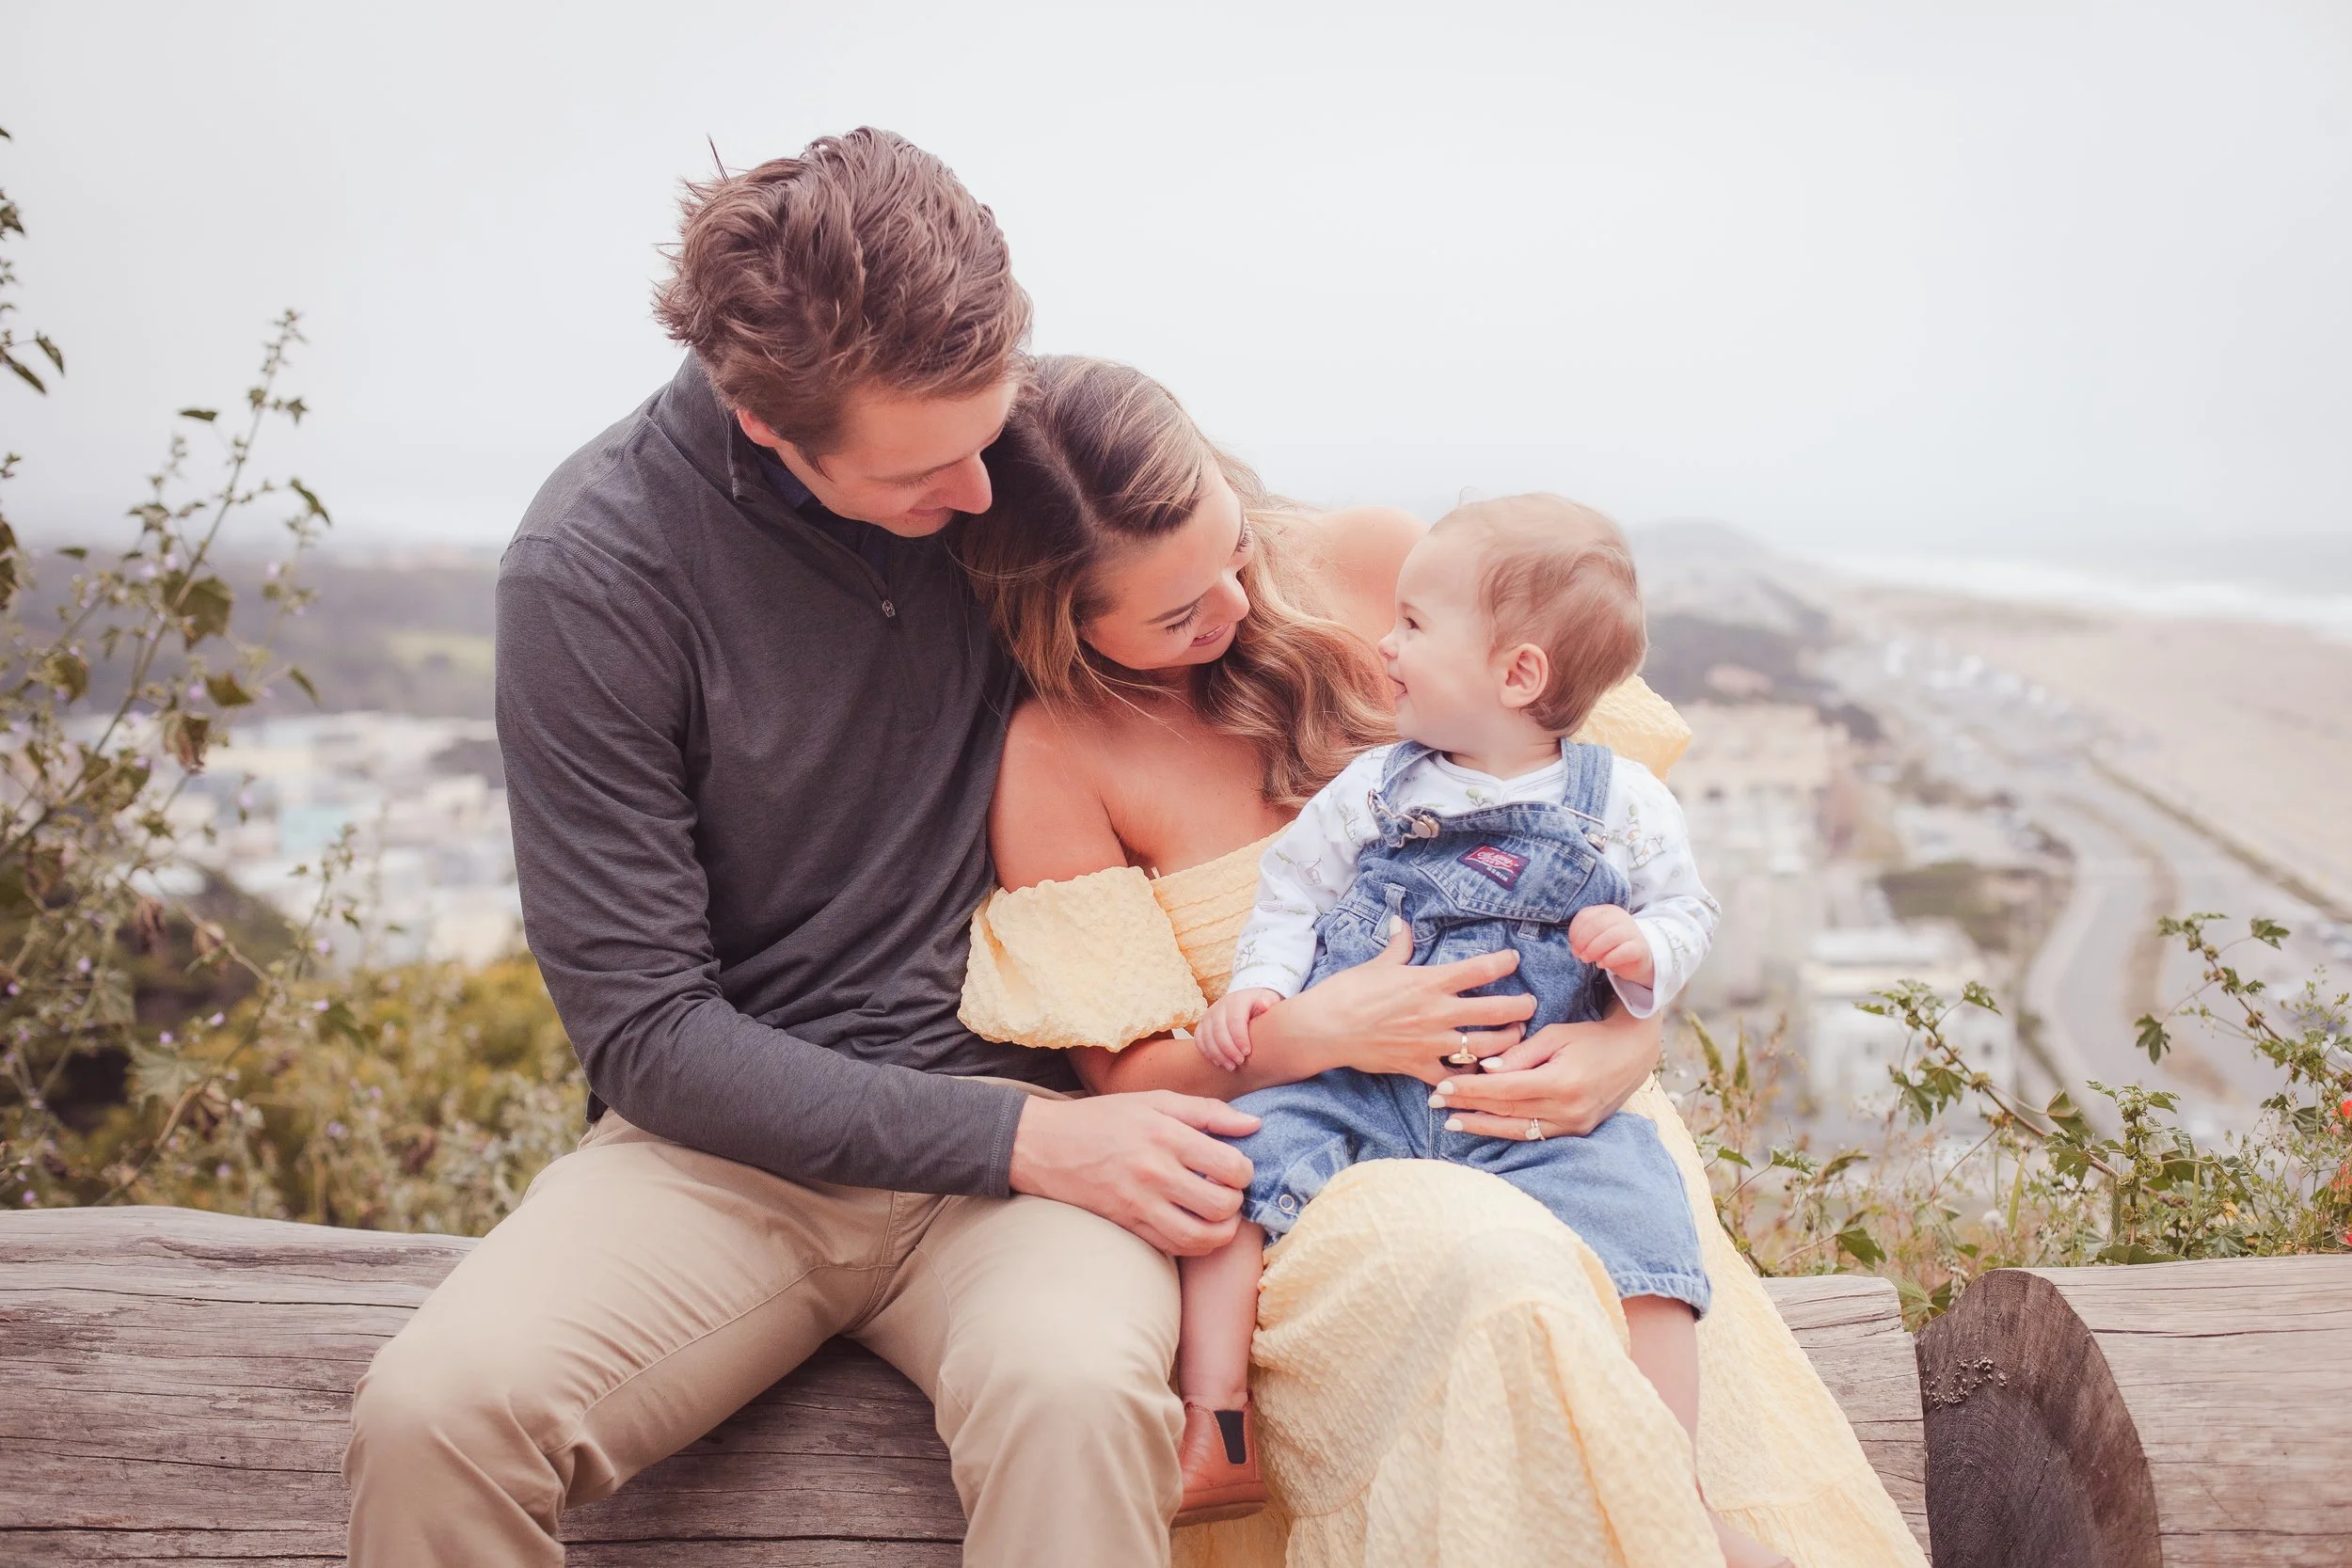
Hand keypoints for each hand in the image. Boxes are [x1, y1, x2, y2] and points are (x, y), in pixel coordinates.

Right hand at [1008, 1091, 1261, 1255]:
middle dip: (1237, 1202)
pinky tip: (1196, 1225)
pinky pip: (1175, 1247)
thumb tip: (1254, 1125)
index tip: (1236, 1167)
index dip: (1245, 1171)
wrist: (1046, 1146)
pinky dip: (1196, 1243)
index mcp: (1166, 1135)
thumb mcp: (1155, 1100)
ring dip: (1223, 1231)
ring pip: (1202, 1237)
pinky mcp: (1128, 1225)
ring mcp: (1140, 1204)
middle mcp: (1155, 1172)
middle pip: (1222, 1205)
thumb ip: (1208, 1111)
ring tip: (1220, 1216)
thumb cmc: (1105, 1118)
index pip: (1231, 1166)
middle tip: (1230, 1191)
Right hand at [1197, 988, 1278, 1071]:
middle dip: (1228, 1049)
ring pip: (1206, 1036)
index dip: (1239, 1038)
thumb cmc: (1261, 1007)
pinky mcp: (1202, 1024)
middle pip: (1219, 1030)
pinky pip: (1199, 1039)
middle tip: (1240, 1062)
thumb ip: (1268, 1003)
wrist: (1249, 1003)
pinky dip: (1207, 1053)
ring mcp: (1209, 1014)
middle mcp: (1220, 1006)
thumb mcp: (1269, 1001)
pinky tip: (1219, 1063)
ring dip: (1217, 1054)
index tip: (1247, 1052)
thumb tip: (1264, 1005)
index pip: (1234, 1020)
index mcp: (1237, 1000)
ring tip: (1231, 1067)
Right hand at [1263, 916, 1536, 1084]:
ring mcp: (1431, 1042)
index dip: (1503, 962)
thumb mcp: (1378, 964)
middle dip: (1521, 1008)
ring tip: (1515, 1037)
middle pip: (1496, 1011)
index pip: (1479, 969)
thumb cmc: (1349, 992)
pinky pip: (1453, 1077)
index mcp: (1429, 982)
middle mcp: (1437, 1012)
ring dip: (1507, 1042)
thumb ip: (1399, 947)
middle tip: (1530, 1005)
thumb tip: (1402, 923)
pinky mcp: (1419, 1066)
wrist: (1325, 1028)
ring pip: (1485, 1047)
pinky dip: (1469, 1078)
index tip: (1514, 959)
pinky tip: (1480, 1074)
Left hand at [1427, 1007, 1662, 1139]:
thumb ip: (1521, 1054)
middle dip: (1468, 1107)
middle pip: (1506, 1110)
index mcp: (1562, 1082)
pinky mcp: (1575, 1132)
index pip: (1504, 1089)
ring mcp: (1572, 1125)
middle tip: (1436, 1103)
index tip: (1443, 1086)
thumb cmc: (1590, 1038)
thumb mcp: (1556, 1035)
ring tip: (1451, 1122)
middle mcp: (1567, 1110)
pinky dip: (1505, 1130)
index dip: (1471, 1090)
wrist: (1632, 1055)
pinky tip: (1483, 1127)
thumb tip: (1486, 1068)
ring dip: (1481, 1126)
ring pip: (1517, 1129)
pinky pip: (1533, 1134)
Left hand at [1569, 904, 1652, 988]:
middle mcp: (1621, 917)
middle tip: (1579, 955)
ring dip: (1594, 949)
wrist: (1636, 960)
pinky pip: (1625, 951)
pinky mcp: (1640, 947)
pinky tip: (1601, 964)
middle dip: (1583, 941)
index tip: (1573, 946)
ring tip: (1587, 959)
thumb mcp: (1595, 939)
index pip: (1585, 915)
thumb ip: (1585, 939)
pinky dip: (1609, 958)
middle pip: (1597, 924)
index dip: (1575, 931)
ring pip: (1611, 936)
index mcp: (1607, 911)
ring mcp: (1632, 931)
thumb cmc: (1611, 947)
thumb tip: (1575, 948)